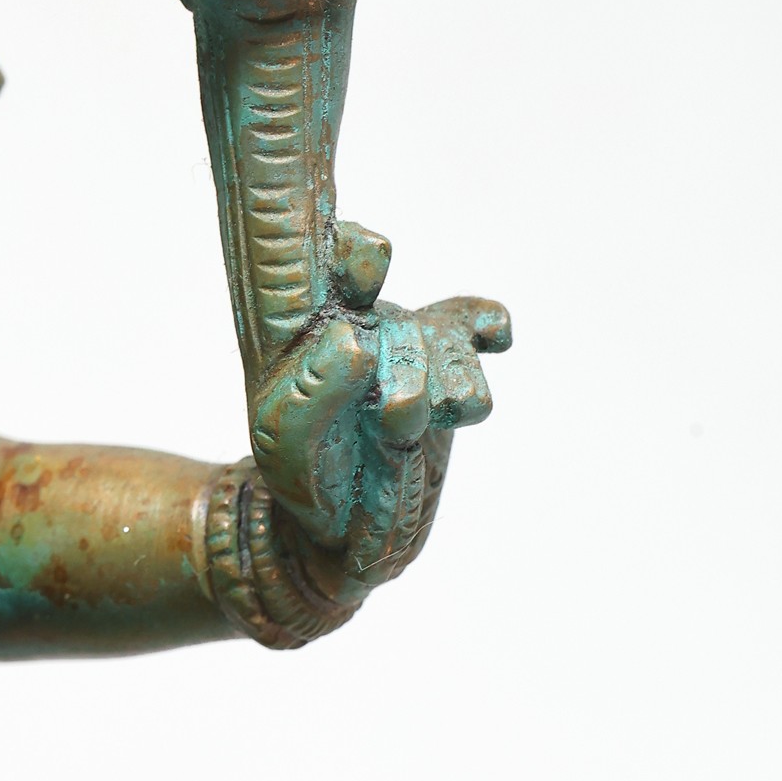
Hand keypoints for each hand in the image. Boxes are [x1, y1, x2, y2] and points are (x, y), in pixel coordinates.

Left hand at [250, 291, 511, 594]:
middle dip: (406, 375)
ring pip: (446, 338)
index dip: (352, 253)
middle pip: (400, 322)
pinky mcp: (445, 367)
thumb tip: (351, 335)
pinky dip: (488, 326)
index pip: (323, 264)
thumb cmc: (301, 475)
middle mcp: (358, 320)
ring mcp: (405, 340)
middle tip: (389, 418)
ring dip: (445, 387)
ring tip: (411, 427)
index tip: (371, 267)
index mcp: (306, 328)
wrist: (342, 527)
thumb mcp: (286, 446)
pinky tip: (496, 337)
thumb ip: (315, 392)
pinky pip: (474, 324)